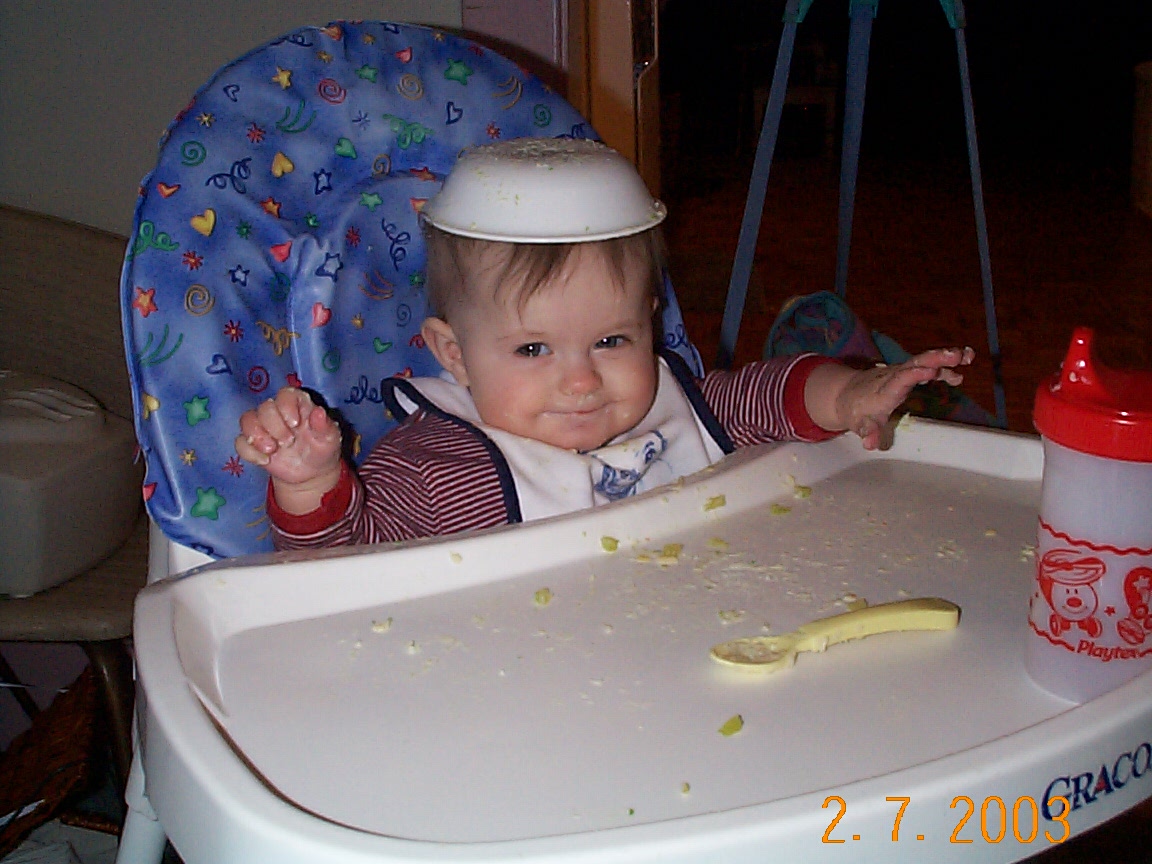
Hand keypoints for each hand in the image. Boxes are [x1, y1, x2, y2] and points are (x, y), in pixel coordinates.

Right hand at [235, 387, 342, 511]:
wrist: (312, 473)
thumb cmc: (322, 449)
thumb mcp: (330, 439)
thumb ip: (324, 426)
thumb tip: (319, 412)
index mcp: (298, 406)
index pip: (286, 394)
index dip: (287, 406)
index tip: (295, 424)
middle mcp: (278, 413)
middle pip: (265, 407)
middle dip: (274, 426)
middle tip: (288, 442)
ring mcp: (263, 428)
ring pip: (247, 420)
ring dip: (256, 436)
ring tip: (272, 450)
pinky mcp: (253, 445)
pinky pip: (240, 442)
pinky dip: (250, 452)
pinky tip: (265, 461)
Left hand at [807, 347, 973, 450]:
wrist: (847, 394)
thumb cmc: (857, 411)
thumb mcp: (860, 425)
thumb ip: (868, 432)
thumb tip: (870, 443)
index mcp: (885, 389)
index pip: (899, 379)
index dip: (914, 374)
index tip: (931, 371)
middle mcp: (894, 376)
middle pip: (914, 363)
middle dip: (935, 358)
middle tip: (955, 355)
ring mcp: (902, 372)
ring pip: (923, 360)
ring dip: (944, 357)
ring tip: (967, 355)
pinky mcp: (908, 372)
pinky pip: (928, 365)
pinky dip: (944, 364)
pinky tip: (963, 366)